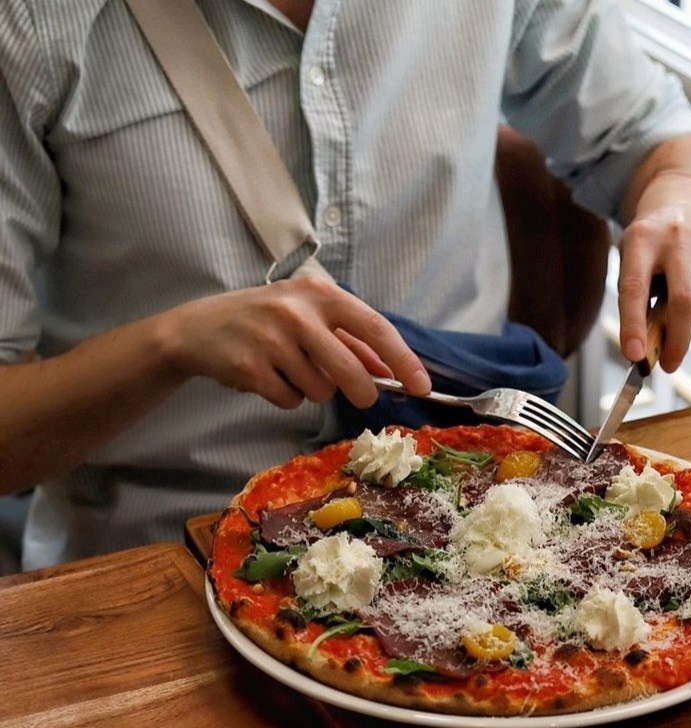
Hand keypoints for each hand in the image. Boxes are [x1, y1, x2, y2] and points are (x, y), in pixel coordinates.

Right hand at [160, 275, 431, 408]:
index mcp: (320, 294)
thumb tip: (391, 371)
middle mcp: (298, 311)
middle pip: (350, 371)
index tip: (422, 387)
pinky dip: (285, 397)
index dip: (403, 361)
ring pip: (320, 391)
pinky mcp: (251, 367)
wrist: (198, 328)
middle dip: (361, 392)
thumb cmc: (265, 322)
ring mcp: (272, 339)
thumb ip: (350, 342)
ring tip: (288, 369)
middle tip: (360, 396)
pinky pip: (290, 401)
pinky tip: (267, 377)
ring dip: (311, 390)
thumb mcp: (309, 318)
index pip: (374, 328)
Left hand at [617, 141, 690, 371]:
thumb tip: (649, 351)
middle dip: (676, 342)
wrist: (686, 195)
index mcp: (642, 239)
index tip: (634, 356)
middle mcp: (676, 237)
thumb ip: (638, 302)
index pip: (635, 288)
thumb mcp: (634, 261)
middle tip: (668, 364)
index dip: (633, 326)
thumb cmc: (653, 243)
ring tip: (683, 302)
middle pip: (683, 303)